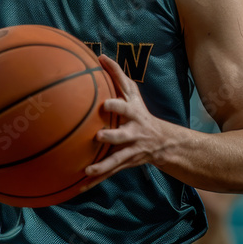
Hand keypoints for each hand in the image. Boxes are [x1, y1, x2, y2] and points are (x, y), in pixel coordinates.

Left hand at [83, 55, 168, 182]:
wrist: (163, 143)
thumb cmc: (140, 112)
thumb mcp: (133, 93)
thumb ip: (117, 75)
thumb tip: (100, 55)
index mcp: (133, 115)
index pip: (126, 108)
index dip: (117, 106)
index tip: (105, 105)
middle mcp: (133, 134)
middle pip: (122, 137)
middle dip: (112, 137)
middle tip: (98, 137)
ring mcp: (129, 151)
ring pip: (116, 160)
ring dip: (102, 166)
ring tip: (88, 171)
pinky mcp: (124, 163)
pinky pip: (108, 173)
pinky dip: (95, 181)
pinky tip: (79, 187)